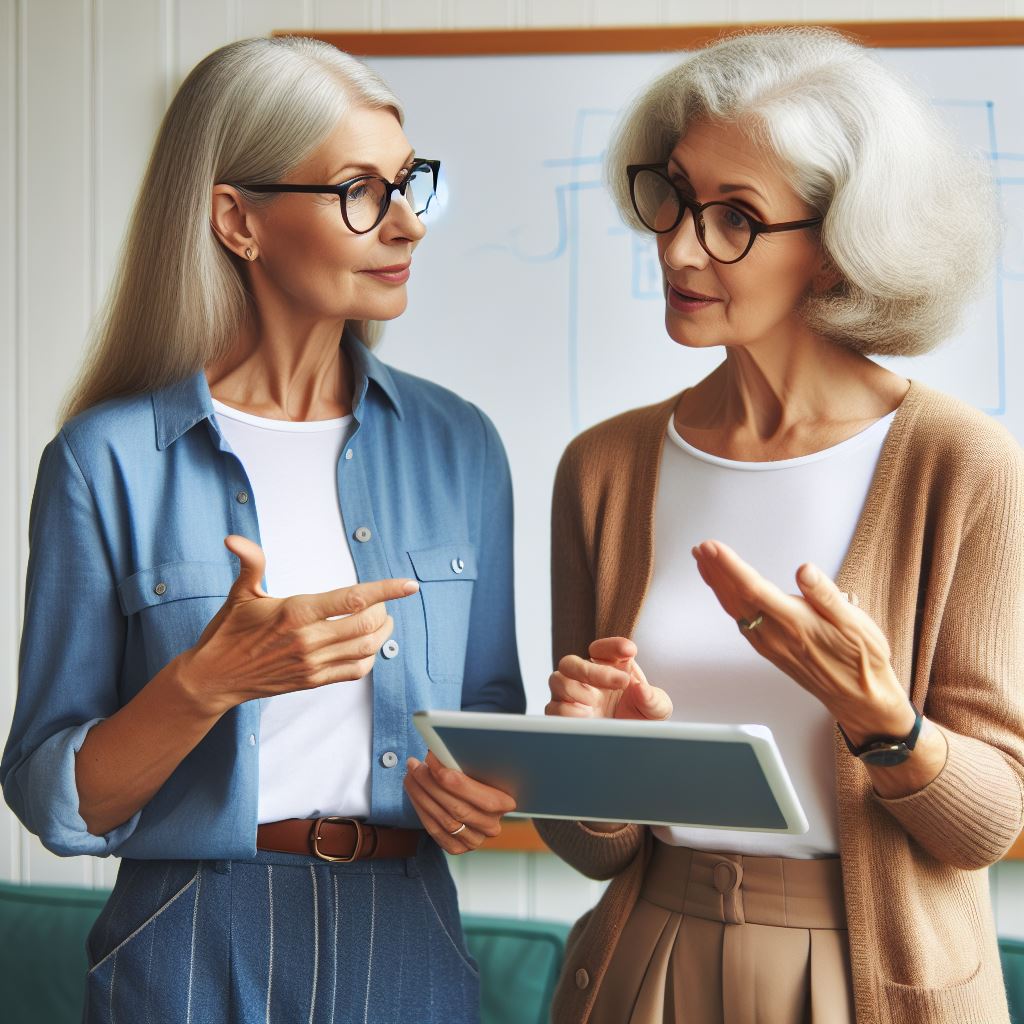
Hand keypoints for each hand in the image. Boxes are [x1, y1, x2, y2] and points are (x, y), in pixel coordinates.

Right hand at [174, 535, 418, 715]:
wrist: (213, 678)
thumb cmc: (228, 632)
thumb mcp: (240, 593)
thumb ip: (250, 562)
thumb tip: (235, 539)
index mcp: (296, 612)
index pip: (354, 598)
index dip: (387, 590)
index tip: (409, 585)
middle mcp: (308, 640)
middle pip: (368, 624)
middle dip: (384, 611)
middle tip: (383, 603)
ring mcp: (312, 664)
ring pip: (367, 649)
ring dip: (383, 634)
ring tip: (382, 621)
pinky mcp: (313, 681)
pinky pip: (355, 672)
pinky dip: (370, 658)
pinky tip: (367, 646)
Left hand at [404, 751, 516, 853]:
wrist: (476, 799)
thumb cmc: (478, 775)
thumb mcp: (480, 768)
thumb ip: (467, 763)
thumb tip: (440, 751)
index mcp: (504, 803)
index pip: (478, 796)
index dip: (453, 780)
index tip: (432, 760)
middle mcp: (491, 826)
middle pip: (457, 808)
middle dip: (431, 784)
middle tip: (415, 766)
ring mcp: (475, 840)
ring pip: (443, 819)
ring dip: (421, 795)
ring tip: (411, 774)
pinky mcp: (457, 847)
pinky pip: (434, 830)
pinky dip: (420, 809)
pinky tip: (413, 792)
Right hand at [546, 637, 672, 720]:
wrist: (631, 745)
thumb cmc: (641, 719)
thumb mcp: (657, 709)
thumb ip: (653, 698)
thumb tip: (641, 689)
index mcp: (609, 667)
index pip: (602, 649)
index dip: (613, 646)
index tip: (630, 651)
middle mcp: (586, 678)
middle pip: (572, 661)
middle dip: (592, 669)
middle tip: (622, 681)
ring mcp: (571, 696)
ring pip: (557, 680)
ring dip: (577, 690)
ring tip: (597, 701)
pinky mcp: (563, 716)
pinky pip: (554, 709)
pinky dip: (569, 712)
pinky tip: (588, 716)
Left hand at [691, 539, 912, 740]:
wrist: (859, 697)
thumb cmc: (860, 658)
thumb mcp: (856, 623)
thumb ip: (826, 595)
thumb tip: (805, 571)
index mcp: (795, 622)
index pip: (753, 589)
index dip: (729, 566)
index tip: (712, 547)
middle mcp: (776, 634)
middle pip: (736, 597)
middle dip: (715, 569)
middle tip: (701, 547)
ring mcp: (769, 643)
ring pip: (734, 609)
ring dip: (717, 583)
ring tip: (705, 561)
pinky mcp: (769, 649)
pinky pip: (740, 620)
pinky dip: (727, 600)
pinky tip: (724, 590)